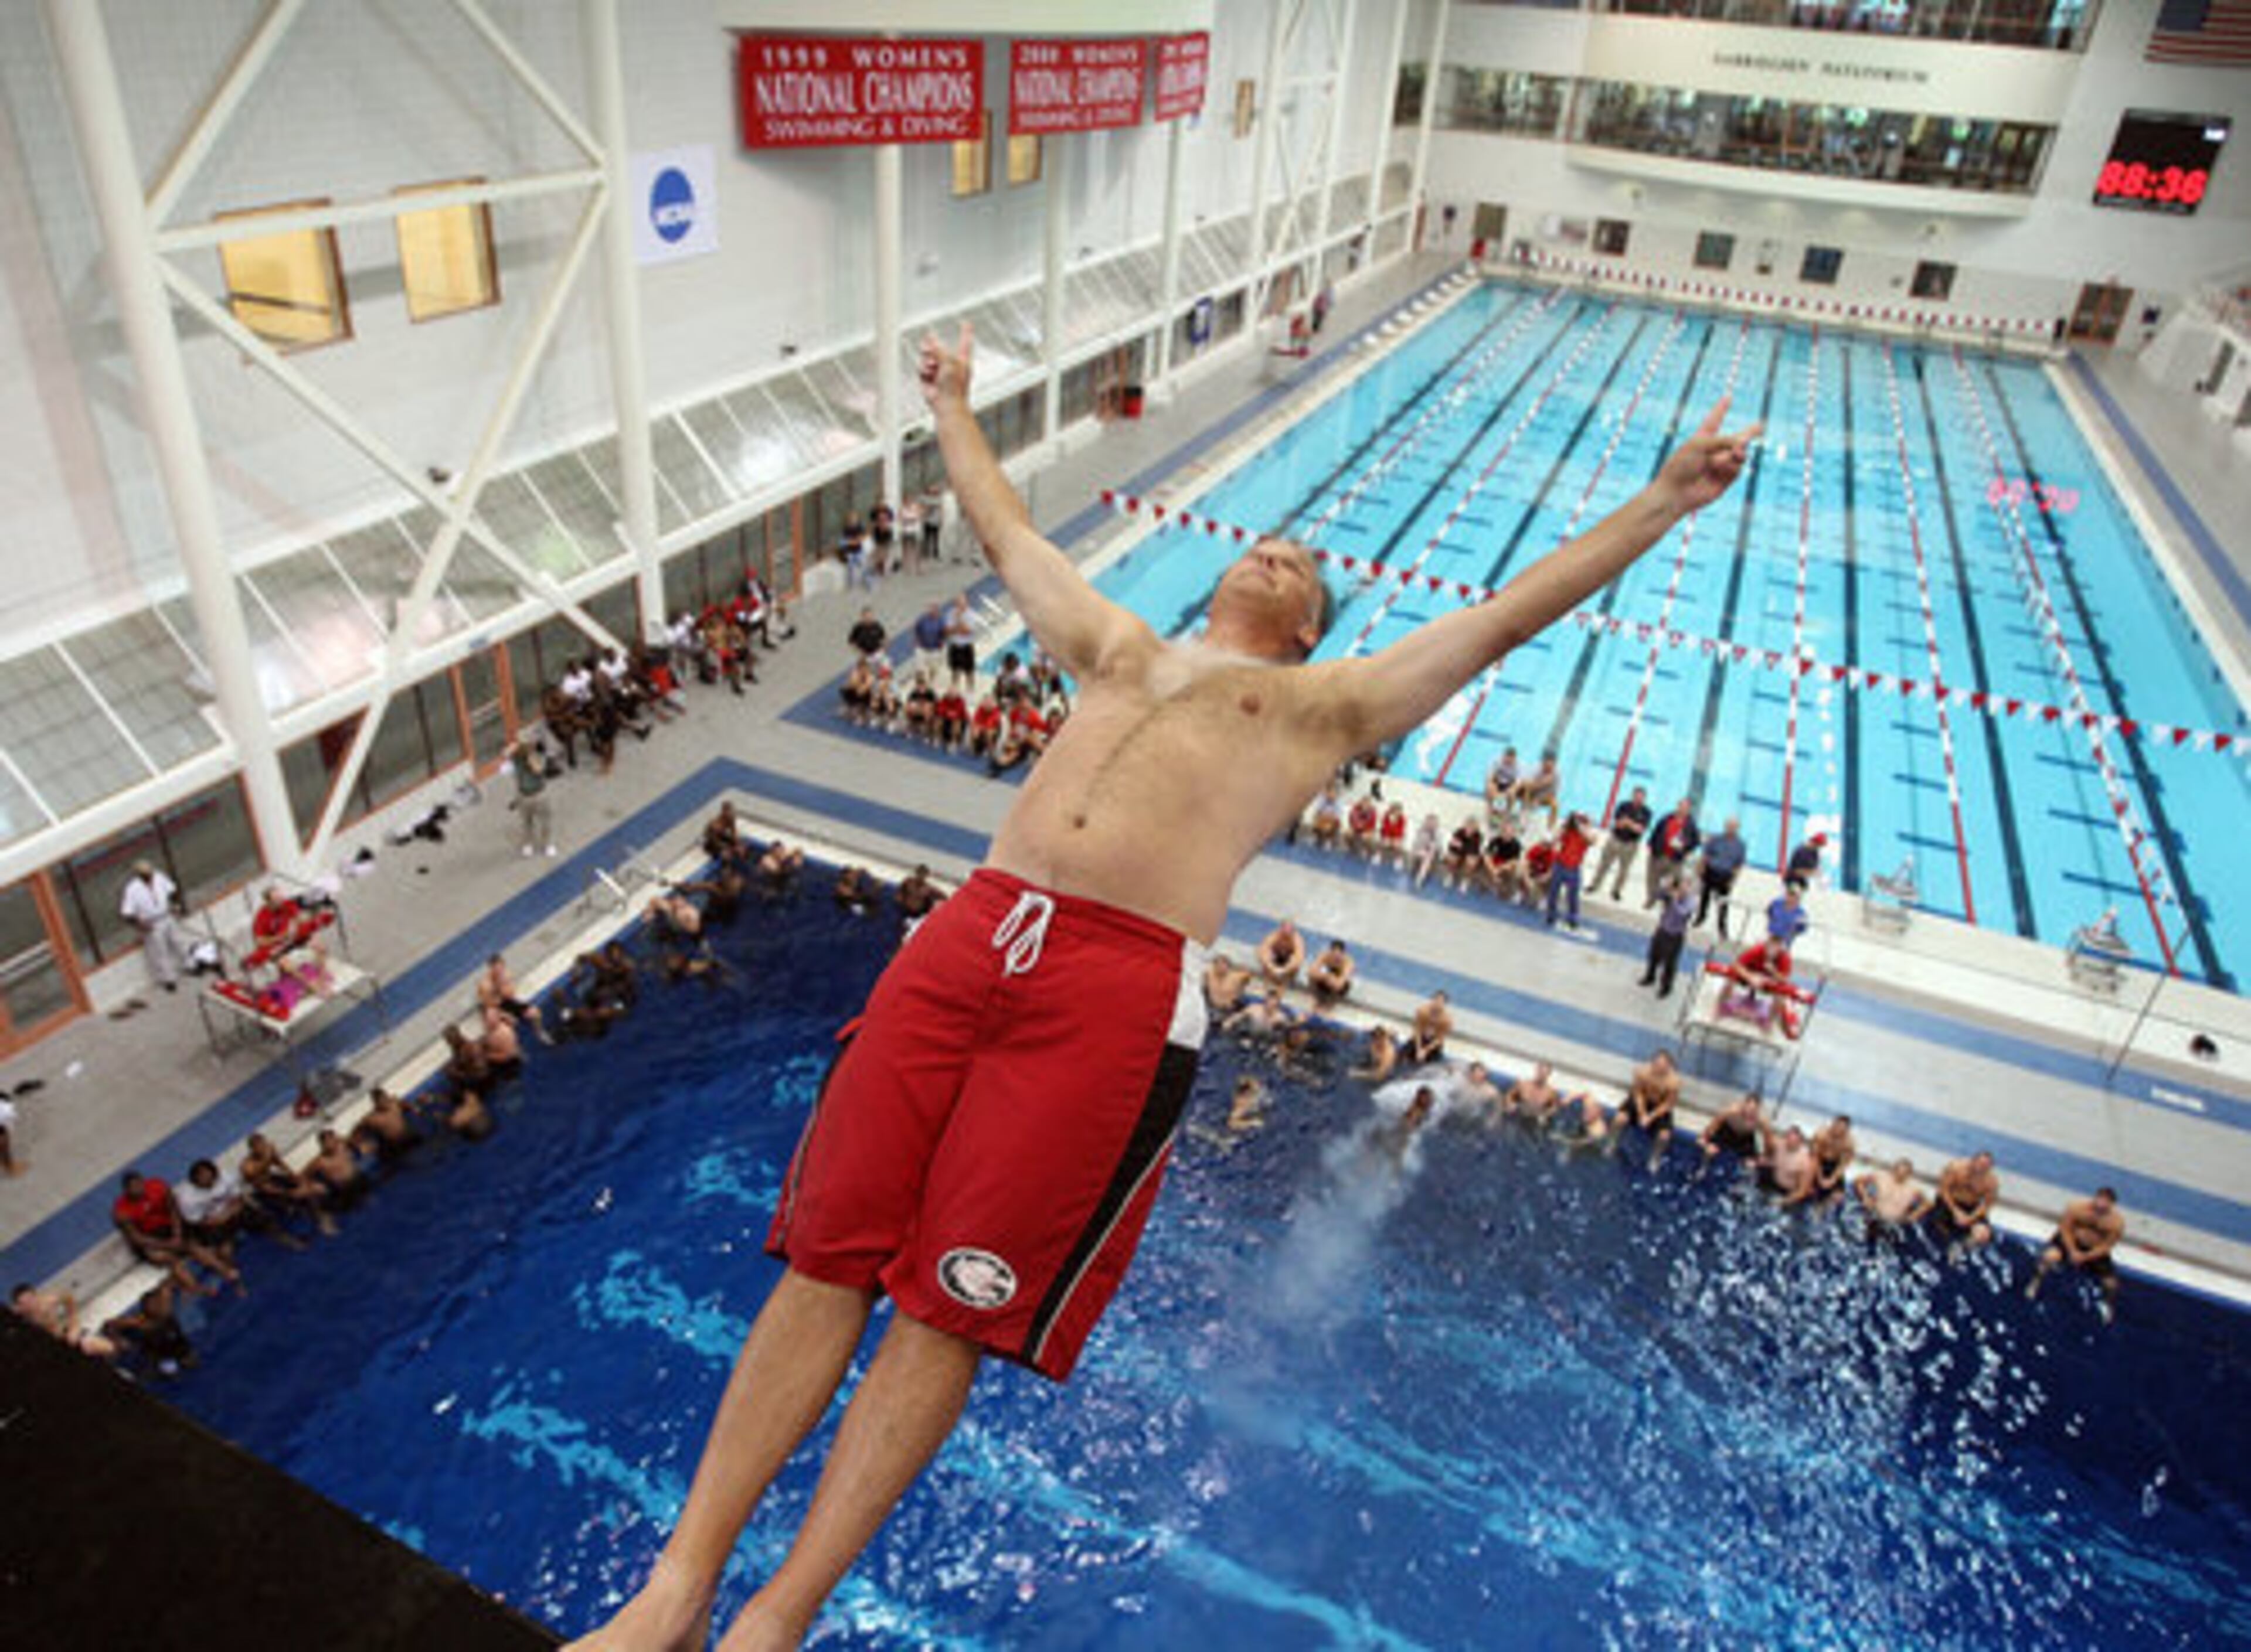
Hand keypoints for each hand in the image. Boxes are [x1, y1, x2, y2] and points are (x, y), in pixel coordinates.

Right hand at [919, 323, 972, 411]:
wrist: (946, 405)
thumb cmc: (954, 388)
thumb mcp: (949, 362)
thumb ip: (939, 349)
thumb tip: (930, 338)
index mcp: (962, 360)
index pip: (964, 342)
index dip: (965, 331)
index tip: (966, 322)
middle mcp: (950, 365)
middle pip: (938, 348)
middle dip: (931, 347)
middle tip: (928, 348)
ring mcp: (939, 372)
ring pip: (927, 357)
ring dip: (927, 361)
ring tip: (932, 368)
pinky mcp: (928, 379)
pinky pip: (922, 369)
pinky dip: (923, 372)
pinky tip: (928, 377)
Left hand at [1655, 398, 1762, 512]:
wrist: (1676, 492)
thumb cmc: (1681, 465)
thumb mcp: (1700, 444)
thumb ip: (1724, 440)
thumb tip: (1743, 446)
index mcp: (1702, 438)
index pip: (1714, 420)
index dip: (1721, 408)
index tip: (1728, 396)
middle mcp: (1713, 450)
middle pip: (1737, 438)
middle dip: (1750, 432)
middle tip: (1760, 426)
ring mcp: (1721, 465)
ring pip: (1739, 453)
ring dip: (1730, 455)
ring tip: (1714, 462)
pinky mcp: (1726, 479)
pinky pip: (1737, 468)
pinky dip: (1729, 467)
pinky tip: (1716, 471)